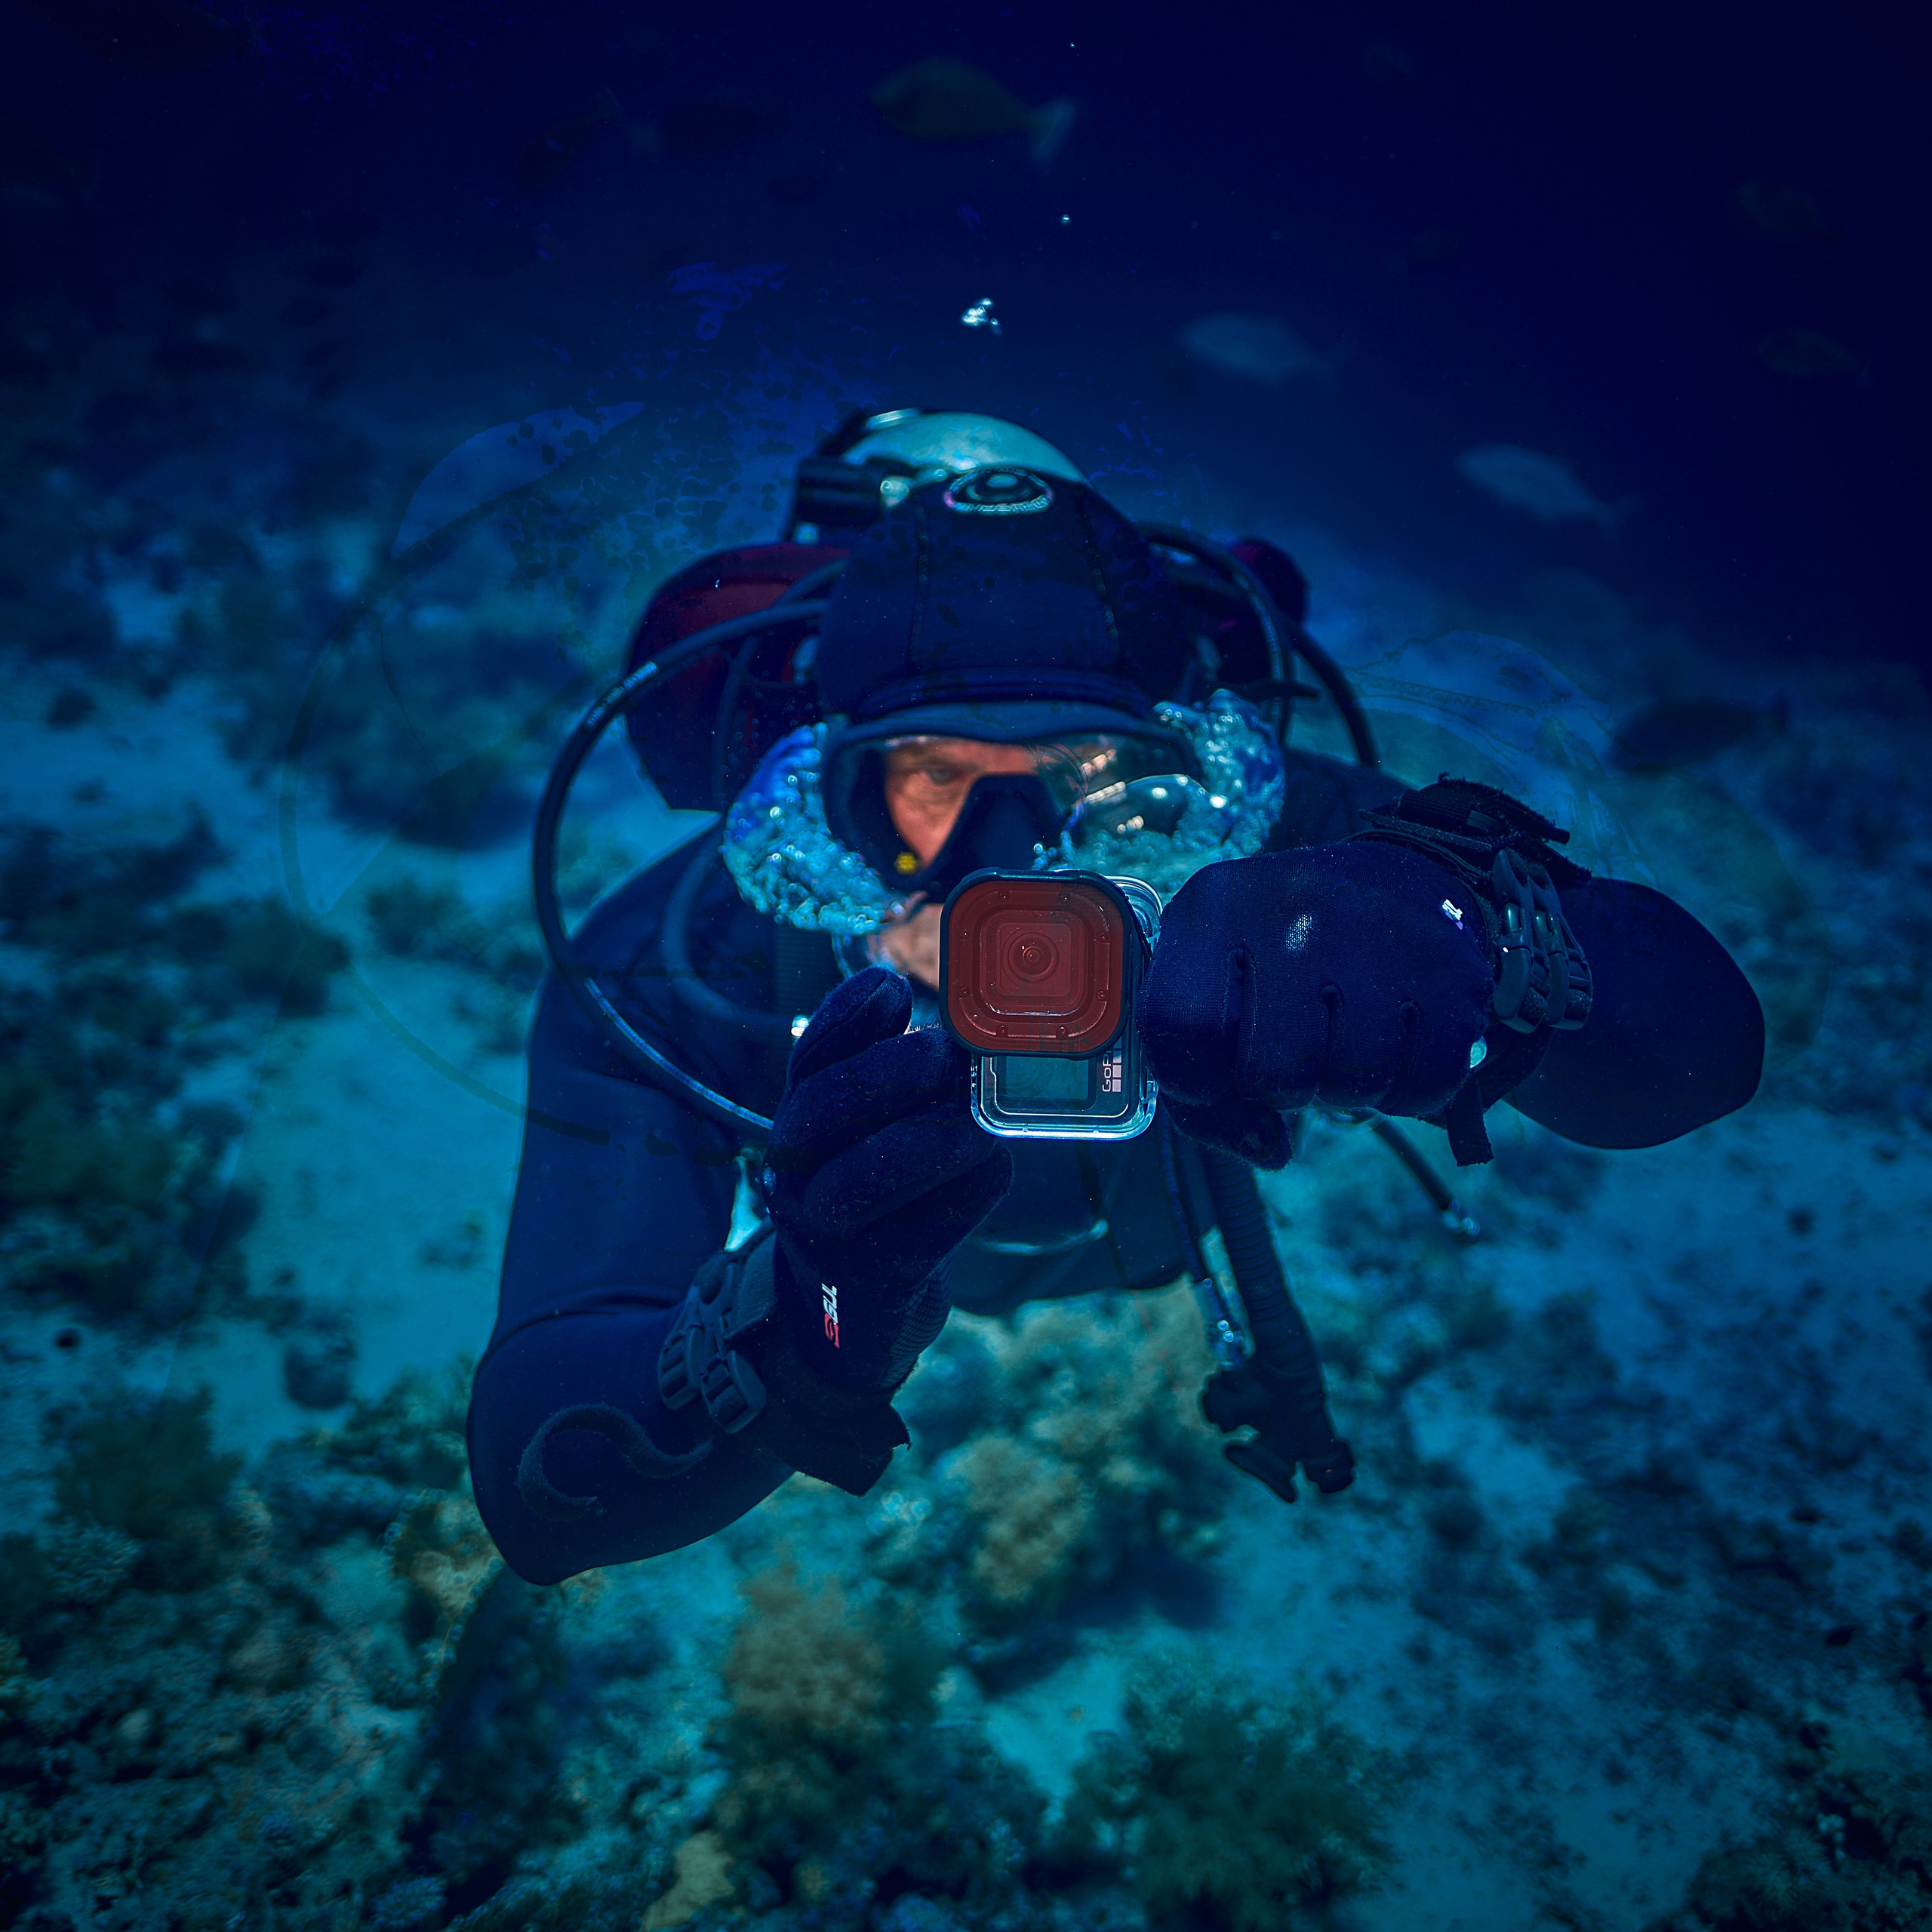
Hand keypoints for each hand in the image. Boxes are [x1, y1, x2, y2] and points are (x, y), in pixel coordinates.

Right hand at [763, 966, 1011, 1390]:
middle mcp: (797, 1174)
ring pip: (859, 1179)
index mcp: (803, 1124)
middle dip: (884, 1073)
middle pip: (819, 1109)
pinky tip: (992, 1169)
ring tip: (975, 1120)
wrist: (849, 1316)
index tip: (891, 987)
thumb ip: (903, 1081)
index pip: (809, 1058)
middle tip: (944, 1054)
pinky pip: (918, 1235)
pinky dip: (962, 1196)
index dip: (845, 1018)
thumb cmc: (882, 1203)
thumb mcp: (877, 1135)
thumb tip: (955, 1027)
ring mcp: (826, 1234)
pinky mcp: (871, 1283)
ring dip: (925, 1140)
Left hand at [1139, 842, 1493, 1166]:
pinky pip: (1425, 1082)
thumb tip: (1270, 1149)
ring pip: (1353, 1080)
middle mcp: (1298, 911)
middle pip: (1274, 1072)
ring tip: (1342, 1043)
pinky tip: (1394, 1048)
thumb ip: (1201, 1087)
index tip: (1219, 1074)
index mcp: (1218, 910)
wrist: (1394, 884)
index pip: (1181, 1028)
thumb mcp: (1213, 987)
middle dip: (1280, 1088)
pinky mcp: (1451, 970)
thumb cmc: (1279, 961)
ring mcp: (1380, 934)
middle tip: (1295, 1052)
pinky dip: (1406, 1091)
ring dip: (1345, 1089)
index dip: (1197, 1082)